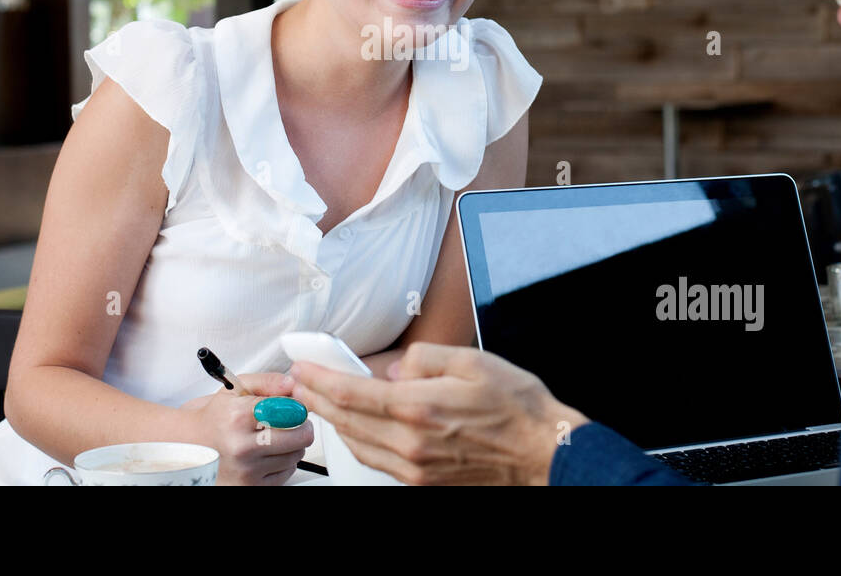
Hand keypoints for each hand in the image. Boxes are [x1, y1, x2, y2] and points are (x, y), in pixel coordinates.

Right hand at [180, 372, 312, 484]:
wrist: (190, 446)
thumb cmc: (216, 417)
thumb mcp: (236, 388)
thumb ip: (267, 382)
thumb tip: (291, 384)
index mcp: (239, 417)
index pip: (289, 412)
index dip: (298, 408)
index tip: (297, 408)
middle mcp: (242, 447)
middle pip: (299, 437)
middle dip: (302, 426)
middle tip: (294, 422)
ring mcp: (246, 470)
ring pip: (296, 455)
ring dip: (293, 445)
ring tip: (275, 437)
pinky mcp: (250, 487)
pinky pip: (287, 472)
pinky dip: (284, 462)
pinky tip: (268, 453)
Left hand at [290, 343, 588, 484]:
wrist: (544, 454)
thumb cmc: (517, 407)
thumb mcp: (472, 361)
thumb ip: (424, 358)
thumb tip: (395, 369)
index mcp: (418, 407)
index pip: (351, 392)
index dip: (319, 379)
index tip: (302, 367)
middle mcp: (410, 442)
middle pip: (346, 421)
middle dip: (316, 399)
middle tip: (297, 383)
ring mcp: (416, 467)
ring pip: (357, 444)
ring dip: (333, 422)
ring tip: (320, 402)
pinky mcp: (424, 481)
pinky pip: (378, 461)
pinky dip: (359, 442)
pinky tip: (356, 429)